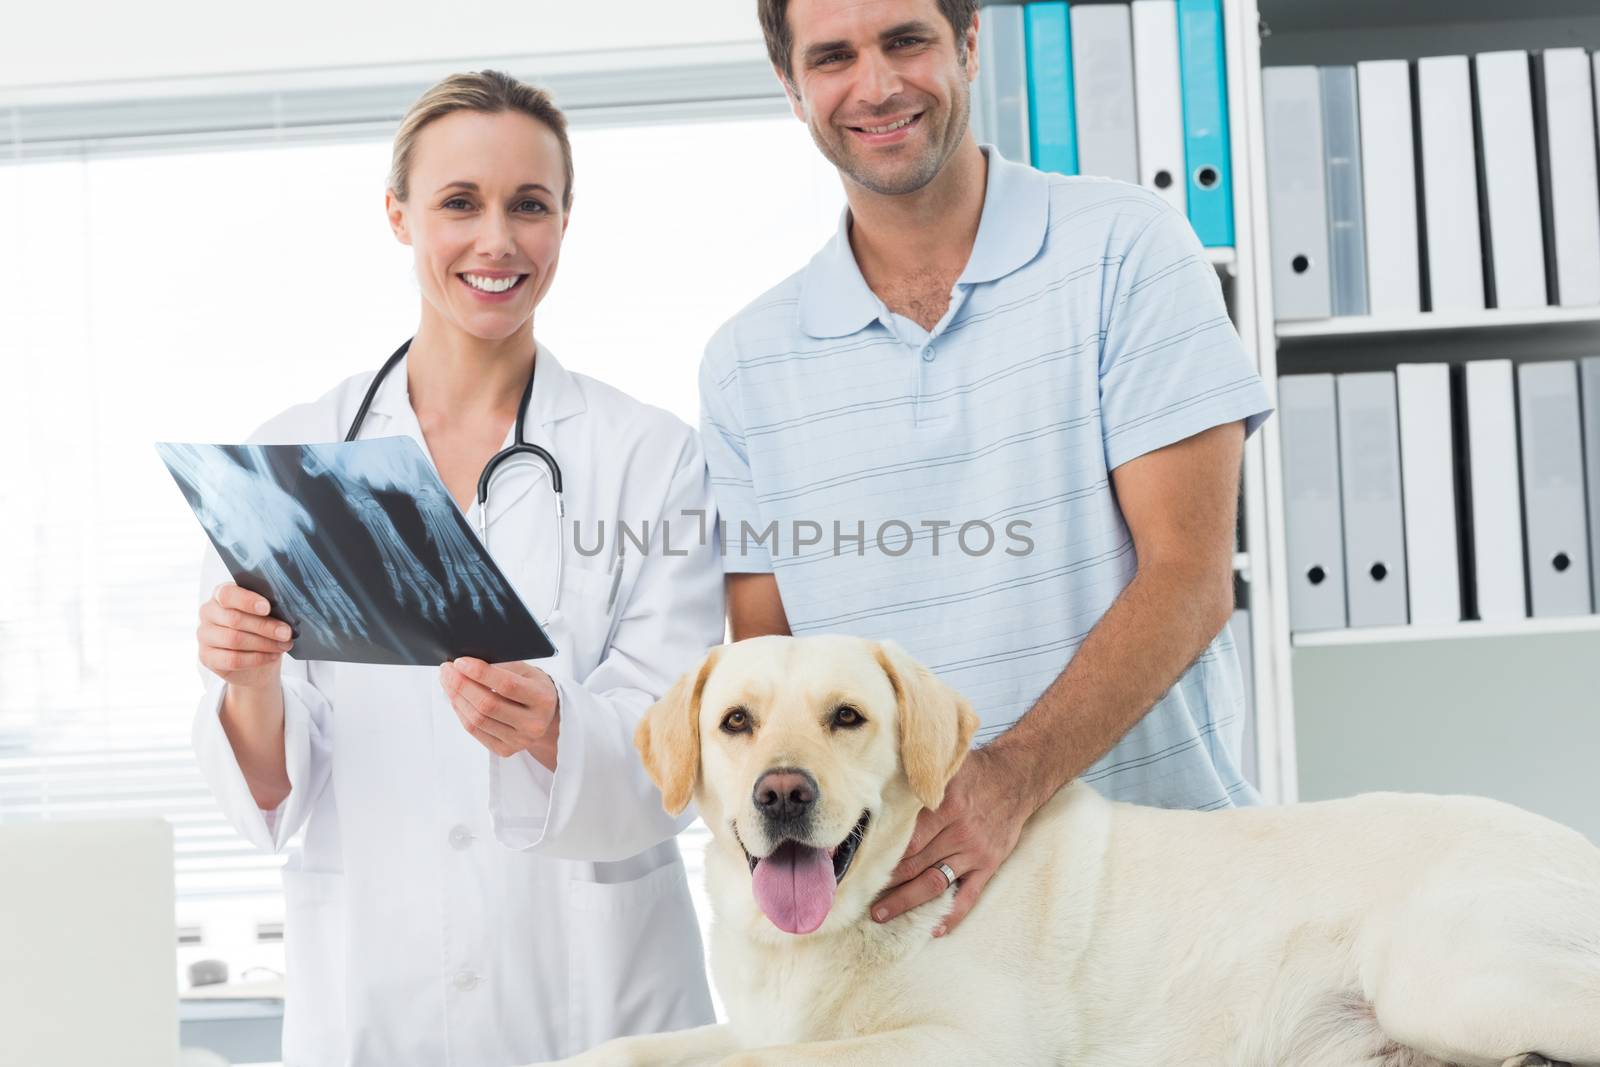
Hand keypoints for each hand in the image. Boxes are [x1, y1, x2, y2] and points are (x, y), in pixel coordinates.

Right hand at [197, 583, 292, 690]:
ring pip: (234, 639)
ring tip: (283, 645)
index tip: (267, 608)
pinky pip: (232, 659)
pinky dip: (256, 658)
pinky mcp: (206, 656)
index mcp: (222, 593)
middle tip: (286, 633)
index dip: (247, 601)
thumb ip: (269, 608)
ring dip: (264, 643)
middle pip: (235, 619)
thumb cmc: (261, 629)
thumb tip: (286, 612)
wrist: (255, 661)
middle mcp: (208, 612)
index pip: (228, 593)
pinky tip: (272, 656)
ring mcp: (204, 635)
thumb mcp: (266, 614)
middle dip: (265, 626)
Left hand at [440, 658, 559, 766]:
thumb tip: (467, 664)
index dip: (480, 673)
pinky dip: (460, 712)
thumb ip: (503, 666)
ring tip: (447, 682)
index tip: (460, 662)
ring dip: (456, 698)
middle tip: (446, 670)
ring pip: (477, 720)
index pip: (507, 685)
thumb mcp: (527, 671)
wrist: (546, 716)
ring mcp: (519, 740)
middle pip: (487, 705)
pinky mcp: (506, 750)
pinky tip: (455, 699)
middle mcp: (533, 723)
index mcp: (542, 699)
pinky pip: (475, 731)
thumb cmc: (533, 687)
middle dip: (461, 685)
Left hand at [871, 746, 1033, 936]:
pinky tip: (934, 930)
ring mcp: (974, 852)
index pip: (907, 838)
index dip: (882, 854)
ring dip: (906, 901)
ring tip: (881, 915)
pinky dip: (952, 915)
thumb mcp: (947, 767)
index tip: (858, 866)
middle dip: (886, 882)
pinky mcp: (988, 866)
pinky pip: (969, 896)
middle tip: (860, 895)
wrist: (1016, 780)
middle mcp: (959, 832)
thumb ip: (918, 777)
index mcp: (945, 806)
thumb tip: (881, 780)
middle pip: (915, 863)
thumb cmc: (973, 773)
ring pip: (934, 883)